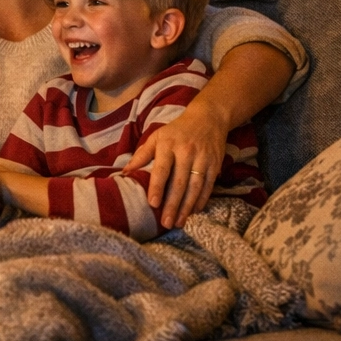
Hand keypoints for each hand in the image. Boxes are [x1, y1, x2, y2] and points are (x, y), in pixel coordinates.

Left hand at [121, 98, 228, 228]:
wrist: (209, 118)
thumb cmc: (177, 130)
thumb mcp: (157, 136)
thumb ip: (142, 155)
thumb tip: (125, 172)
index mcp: (168, 145)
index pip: (162, 169)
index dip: (157, 186)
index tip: (153, 203)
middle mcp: (186, 152)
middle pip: (179, 182)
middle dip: (173, 204)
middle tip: (166, 223)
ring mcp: (203, 158)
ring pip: (195, 187)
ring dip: (187, 207)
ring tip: (179, 222)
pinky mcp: (215, 164)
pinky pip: (208, 186)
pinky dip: (201, 200)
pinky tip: (194, 212)